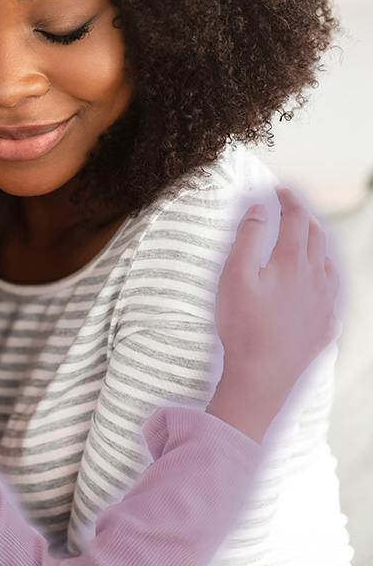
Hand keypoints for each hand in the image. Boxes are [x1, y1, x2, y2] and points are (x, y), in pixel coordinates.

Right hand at [207, 186, 340, 442]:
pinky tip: (317, 287)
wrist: (261, 376)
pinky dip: (324, 280)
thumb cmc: (242, 325)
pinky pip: (330, 296)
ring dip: (318, 247)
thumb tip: (259, 209)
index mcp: (293, 262)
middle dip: (304, 219)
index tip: (279, 190)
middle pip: (316, 239)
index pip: (296, 219)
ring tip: (306, 241)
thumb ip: (248, 238)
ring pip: (328, 265)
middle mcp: (315, 279)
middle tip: (290, 209)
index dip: (288, 200)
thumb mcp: (234, 275)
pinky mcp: (323, 327)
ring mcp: (323, 304)